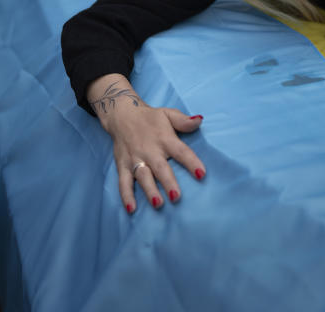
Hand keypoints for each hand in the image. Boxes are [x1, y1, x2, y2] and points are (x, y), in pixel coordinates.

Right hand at [88, 75, 205, 212]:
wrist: (122, 115)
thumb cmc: (151, 119)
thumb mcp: (168, 114)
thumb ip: (184, 121)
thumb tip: (200, 120)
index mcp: (164, 138)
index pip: (181, 151)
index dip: (191, 162)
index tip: (202, 174)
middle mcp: (149, 150)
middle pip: (160, 168)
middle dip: (168, 182)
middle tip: (176, 197)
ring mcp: (135, 159)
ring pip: (142, 177)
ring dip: (149, 190)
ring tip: (158, 204)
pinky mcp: (122, 165)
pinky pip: (123, 182)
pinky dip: (126, 195)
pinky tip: (131, 209)